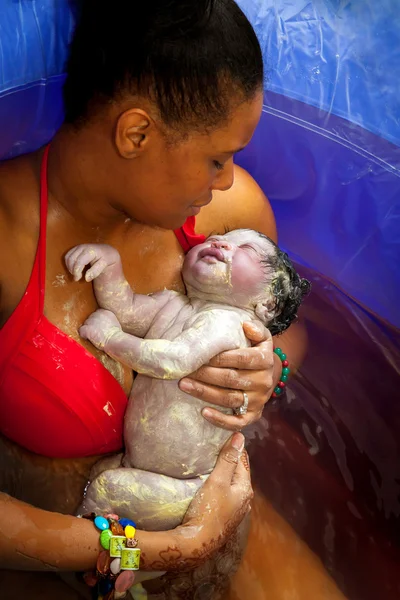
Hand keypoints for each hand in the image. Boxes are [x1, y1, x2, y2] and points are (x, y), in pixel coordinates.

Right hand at [65, 243, 119, 281]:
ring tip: (76, 273)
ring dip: (69, 267)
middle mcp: (82, 247)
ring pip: (67, 257)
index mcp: (90, 251)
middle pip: (71, 260)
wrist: (107, 250)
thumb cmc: (106, 258)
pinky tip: (74, 268)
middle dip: (72, 270)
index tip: (78, 279)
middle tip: (77, 278)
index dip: (76, 271)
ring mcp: (78, 247)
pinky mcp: (75, 248)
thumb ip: (95, 271)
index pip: (79, 262)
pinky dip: (68, 264)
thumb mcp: (104, 265)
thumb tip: (86, 278)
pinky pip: (67, 256)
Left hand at [80, 309, 121, 349]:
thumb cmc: (117, 335)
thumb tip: (104, 324)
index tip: (100, 327)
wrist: (115, 340)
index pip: (96, 314)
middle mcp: (97, 314)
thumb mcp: (114, 323)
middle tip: (97, 333)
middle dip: (92, 325)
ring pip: (85, 324)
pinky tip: (89, 338)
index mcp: (104, 311)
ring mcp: (91, 321)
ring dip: (88, 330)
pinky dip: (84, 335)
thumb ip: (107, 321)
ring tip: (94, 336)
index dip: (97, 321)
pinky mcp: (87, 329)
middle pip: (90, 318)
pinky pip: (81, 331)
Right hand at [178, 433, 251, 553]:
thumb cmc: (208, 509)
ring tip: (210, 462)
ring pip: (232, 484)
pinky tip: (209, 483)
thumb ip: (228, 459)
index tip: (223, 436)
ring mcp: (235, 510)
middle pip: (238, 473)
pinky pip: (226, 494)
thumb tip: (240, 437)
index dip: (234, 447)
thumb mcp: (218, 480)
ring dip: (224, 474)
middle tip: (214, 447)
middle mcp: (244, 500)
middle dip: (229, 460)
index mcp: (245, 489)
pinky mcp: (225, 517)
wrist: (196, 543)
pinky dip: (220, 485)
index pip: (243, 460)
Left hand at [179, 321, 275, 429]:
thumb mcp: (261, 338)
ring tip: (184, 385)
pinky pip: (237, 422)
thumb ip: (256, 329)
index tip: (200, 355)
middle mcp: (263, 382)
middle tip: (185, 370)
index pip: (242, 358)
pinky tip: (203, 413)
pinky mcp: (253, 415)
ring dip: (204, 393)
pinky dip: (220, 419)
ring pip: (229, 399)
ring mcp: (258, 400)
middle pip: (231, 379)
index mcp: (265, 361)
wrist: (269, 375)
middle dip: (205, 374)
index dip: (220, 357)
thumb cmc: (256, 352)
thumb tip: (245, 325)